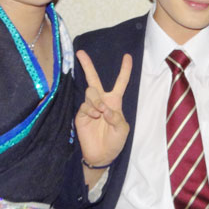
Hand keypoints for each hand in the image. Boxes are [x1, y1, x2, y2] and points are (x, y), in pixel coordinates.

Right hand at [75, 50, 131, 167]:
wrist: (101, 155)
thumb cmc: (115, 141)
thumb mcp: (123, 130)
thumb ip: (117, 118)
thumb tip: (105, 109)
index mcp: (114, 101)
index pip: (121, 82)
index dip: (125, 69)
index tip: (127, 56)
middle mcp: (101, 101)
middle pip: (93, 79)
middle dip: (87, 65)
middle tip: (81, 53)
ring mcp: (90, 107)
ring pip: (90, 91)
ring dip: (96, 99)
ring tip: (100, 111)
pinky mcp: (81, 114)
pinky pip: (84, 105)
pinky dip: (90, 109)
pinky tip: (94, 116)